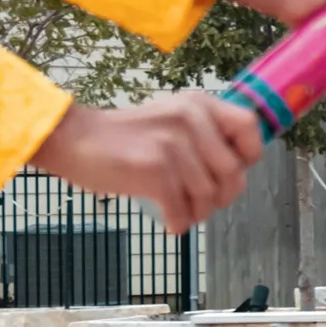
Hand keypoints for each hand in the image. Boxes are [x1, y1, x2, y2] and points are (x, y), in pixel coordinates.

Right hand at [32, 94, 261, 228]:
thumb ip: (204, 134)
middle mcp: (190, 119)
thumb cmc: (125, 137)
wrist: (76, 140)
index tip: (233, 171)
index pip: (249, 127)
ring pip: (208, 195)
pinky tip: (170, 221)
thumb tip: (238, 169)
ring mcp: (172, 144)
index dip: (248, 156)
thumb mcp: (172, 118)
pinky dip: (179, 222)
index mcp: (199, 104)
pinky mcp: (154, 169)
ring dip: (198, 212)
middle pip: (233, 171)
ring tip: (182, 211)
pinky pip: (182, 209)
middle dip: (222, 196)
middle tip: (203, 203)